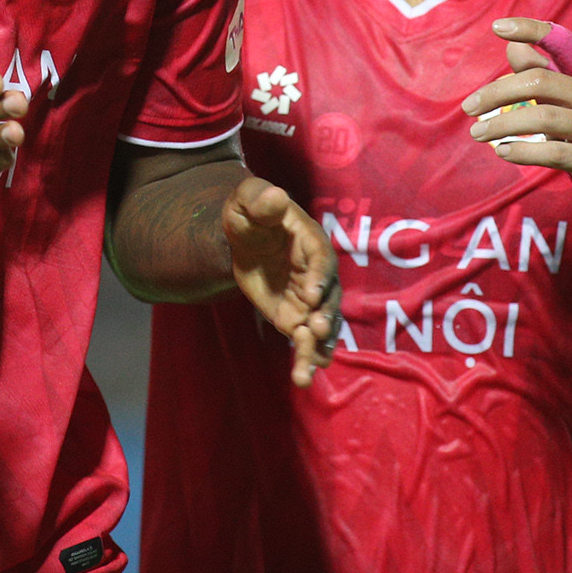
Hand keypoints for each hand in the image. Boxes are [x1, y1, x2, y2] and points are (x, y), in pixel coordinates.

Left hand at [223, 176, 341, 386]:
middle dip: (324, 315)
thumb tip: (274, 195)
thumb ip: (261, 201)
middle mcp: (317, 273)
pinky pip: (305, 340)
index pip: (320, 260)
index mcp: (310, 241)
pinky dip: (306, 357)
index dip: (317, 277)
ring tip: (311, 367)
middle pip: (328, 296)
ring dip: (318, 346)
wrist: (244, 237)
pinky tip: (304, 376)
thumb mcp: (247, 201)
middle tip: (313, 330)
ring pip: (322, 325)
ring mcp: (310, 298)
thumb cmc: (249, 212)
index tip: (309, 295)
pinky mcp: (296, 316)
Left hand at [462, 17, 571, 211]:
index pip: (563, 43)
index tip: (498, 26)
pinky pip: (556, 153)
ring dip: (504, 124)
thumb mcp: (564, 104)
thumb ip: (539, 76)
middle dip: (499, 92)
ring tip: (478, 133)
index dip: (533, 30)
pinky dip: (524, 151)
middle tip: (469, 107)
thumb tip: (512, 46)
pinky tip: (503, 152)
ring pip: (545, 118)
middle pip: (542, 81)